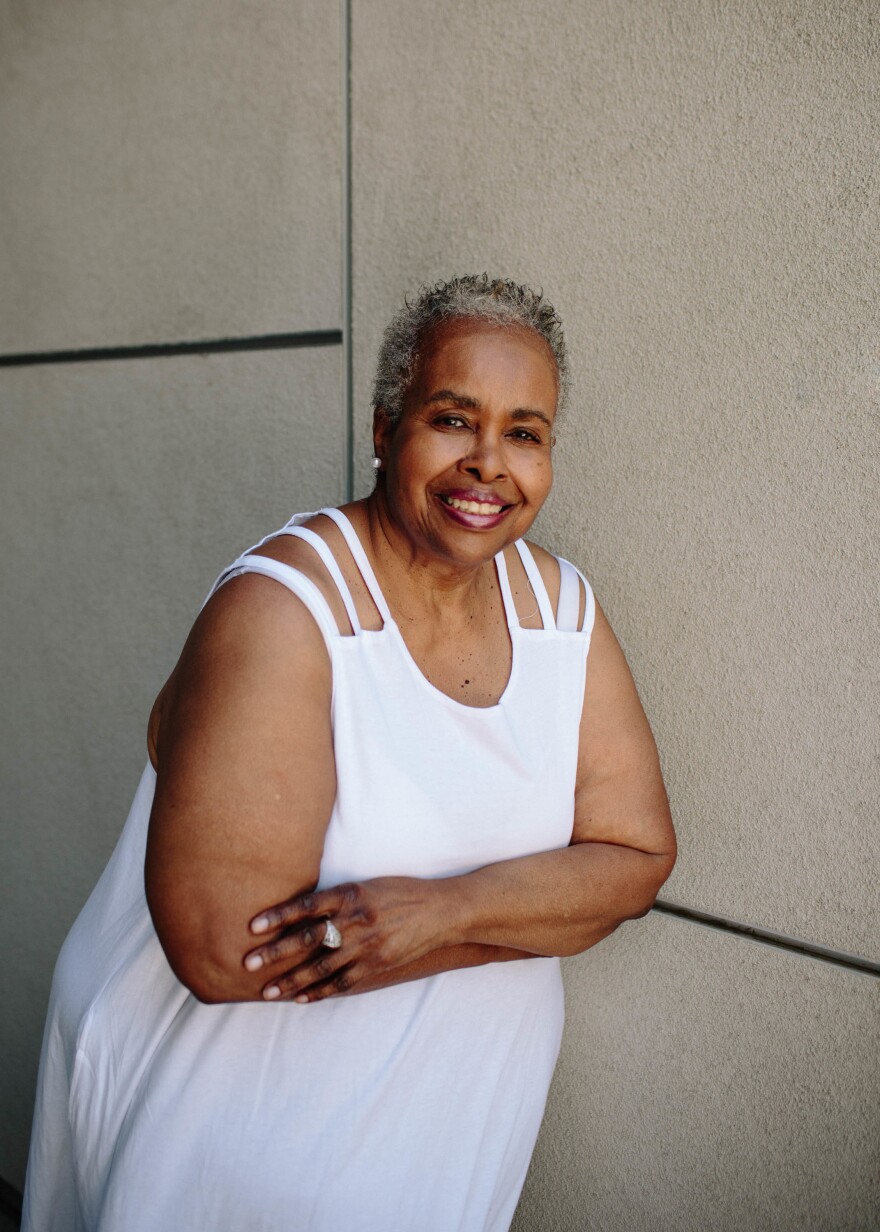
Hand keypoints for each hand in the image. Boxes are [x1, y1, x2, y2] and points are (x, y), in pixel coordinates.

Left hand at [243, 877, 446, 1002]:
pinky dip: (319, 992)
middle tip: (248, 965)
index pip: (306, 905)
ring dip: (291, 981)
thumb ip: (337, 898)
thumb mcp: (367, 886)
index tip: (253, 926)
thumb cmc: (400, 893)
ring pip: (321, 967)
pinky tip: (299, 999)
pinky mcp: (376, 965)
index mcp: (351, 894)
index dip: (278, 916)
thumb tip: (300, 911)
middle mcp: (356, 920)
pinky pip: (342, 982)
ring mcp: (366, 945)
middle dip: (275, 954)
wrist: (439, 911)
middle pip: (307, 939)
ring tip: (267, 992)